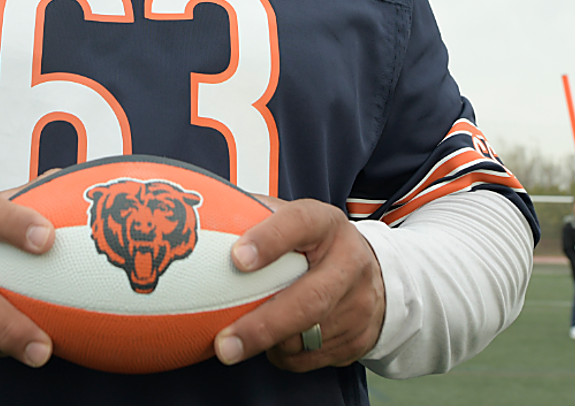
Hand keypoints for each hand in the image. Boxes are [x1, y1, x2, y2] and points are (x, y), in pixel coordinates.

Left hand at [214, 197, 385, 371]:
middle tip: (224, 343)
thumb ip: (255, 215)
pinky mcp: (357, 338)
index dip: (269, 240)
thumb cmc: (314, 244)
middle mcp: (349, 262)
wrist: (374, 277)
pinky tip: (273, 341)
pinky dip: (282, 354)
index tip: (237, 259)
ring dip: (268, 343)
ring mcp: (358, 304)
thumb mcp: (292, 220)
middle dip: (263, 326)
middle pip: (309, 300)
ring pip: (306, 337)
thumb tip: (201, 216)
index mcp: (326, 224)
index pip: (299, 225)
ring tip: (242, 338)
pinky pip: (308, 358)